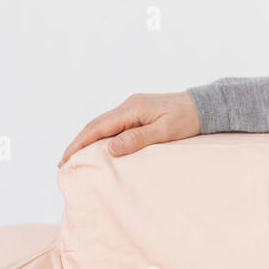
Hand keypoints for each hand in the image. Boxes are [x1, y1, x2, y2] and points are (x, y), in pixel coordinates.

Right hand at [58, 91, 200, 167]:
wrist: (205, 106)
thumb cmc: (189, 119)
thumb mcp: (166, 131)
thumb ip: (139, 138)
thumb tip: (111, 148)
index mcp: (133, 108)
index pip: (98, 127)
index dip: (80, 143)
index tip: (65, 159)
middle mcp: (129, 106)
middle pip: (96, 125)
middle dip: (78, 143)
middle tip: (63, 163)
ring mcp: (133, 108)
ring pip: (103, 125)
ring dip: (88, 140)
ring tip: (75, 157)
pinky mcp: (138, 113)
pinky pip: (113, 125)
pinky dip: (101, 137)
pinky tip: (98, 148)